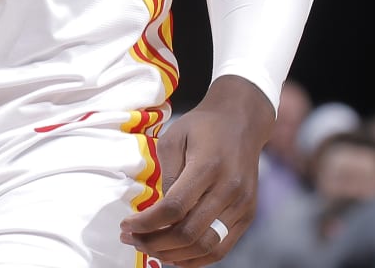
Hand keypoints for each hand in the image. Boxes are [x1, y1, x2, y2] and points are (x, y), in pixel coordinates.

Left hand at [120, 76, 270, 267]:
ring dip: (173, 255)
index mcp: (208, 166)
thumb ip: (167, 176)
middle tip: (132, 239)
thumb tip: (157, 213)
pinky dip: (196, 258)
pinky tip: (175, 253)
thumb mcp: (174, 139)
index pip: (173, 209)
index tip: (126, 225)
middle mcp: (229, 190)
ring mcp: (242, 205)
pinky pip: (221, 249)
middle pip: (189, 233)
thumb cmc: (203, 126)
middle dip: (154, 243)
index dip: (146, 223)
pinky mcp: (248, 215)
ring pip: (205, 248)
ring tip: (150, 248)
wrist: (241, 120)